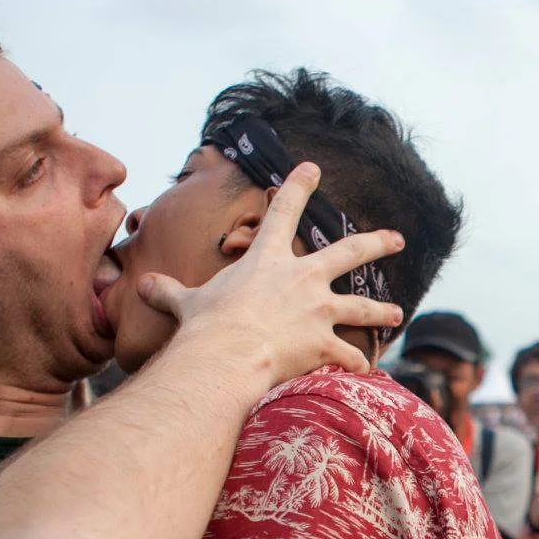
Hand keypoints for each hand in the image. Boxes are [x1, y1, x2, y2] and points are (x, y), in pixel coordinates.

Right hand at [137, 163, 406, 380]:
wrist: (226, 355)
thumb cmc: (206, 326)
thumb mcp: (185, 302)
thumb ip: (168, 292)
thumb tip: (142, 286)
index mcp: (269, 259)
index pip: (284, 210)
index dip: (298, 186)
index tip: (312, 168)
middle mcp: (303, 279)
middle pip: (350, 252)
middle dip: (376, 243)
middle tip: (397, 238)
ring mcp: (319, 311)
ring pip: (361, 306)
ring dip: (380, 310)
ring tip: (396, 313)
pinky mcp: (325, 344)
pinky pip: (349, 356)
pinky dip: (357, 365)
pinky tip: (366, 371)